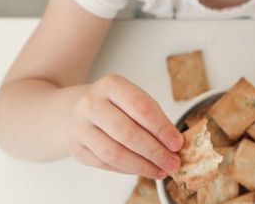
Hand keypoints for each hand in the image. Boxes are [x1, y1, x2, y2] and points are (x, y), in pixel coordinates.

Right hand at [66, 74, 182, 178]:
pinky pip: (105, 164)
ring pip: (114, 153)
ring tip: (161, 170)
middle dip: (154, 151)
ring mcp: (80, 127)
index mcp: (110, 85)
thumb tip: (174, 145)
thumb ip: (153, 118)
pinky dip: (128, 170)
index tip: (178, 143)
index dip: (162, 128)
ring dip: (142, 165)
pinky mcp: (76, 149)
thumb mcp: (134, 100)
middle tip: (173, 163)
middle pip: (127, 132)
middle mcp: (90, 104)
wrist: (78, 110)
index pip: (141, 108)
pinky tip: (144, 170)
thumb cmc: (115, 105)